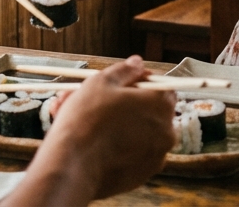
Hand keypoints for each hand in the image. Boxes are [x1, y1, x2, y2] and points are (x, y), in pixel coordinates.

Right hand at [2, 56, 175, 206]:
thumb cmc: (86, 119)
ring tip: (85, 120)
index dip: (140, 82)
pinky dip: (118, 147)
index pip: (161, 86)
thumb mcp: (102, 82)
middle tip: (96, 101)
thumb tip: (138, 63)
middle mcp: (166, 131)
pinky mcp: (142, 176)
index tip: (120, 84)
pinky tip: (93, 142)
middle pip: (148, 110)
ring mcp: (155, 156)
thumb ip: (125, 71)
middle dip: (123, 104)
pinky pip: (132, 154)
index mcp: (161, 104)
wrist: (71, 167)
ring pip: (137, 132)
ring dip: (116, 124)